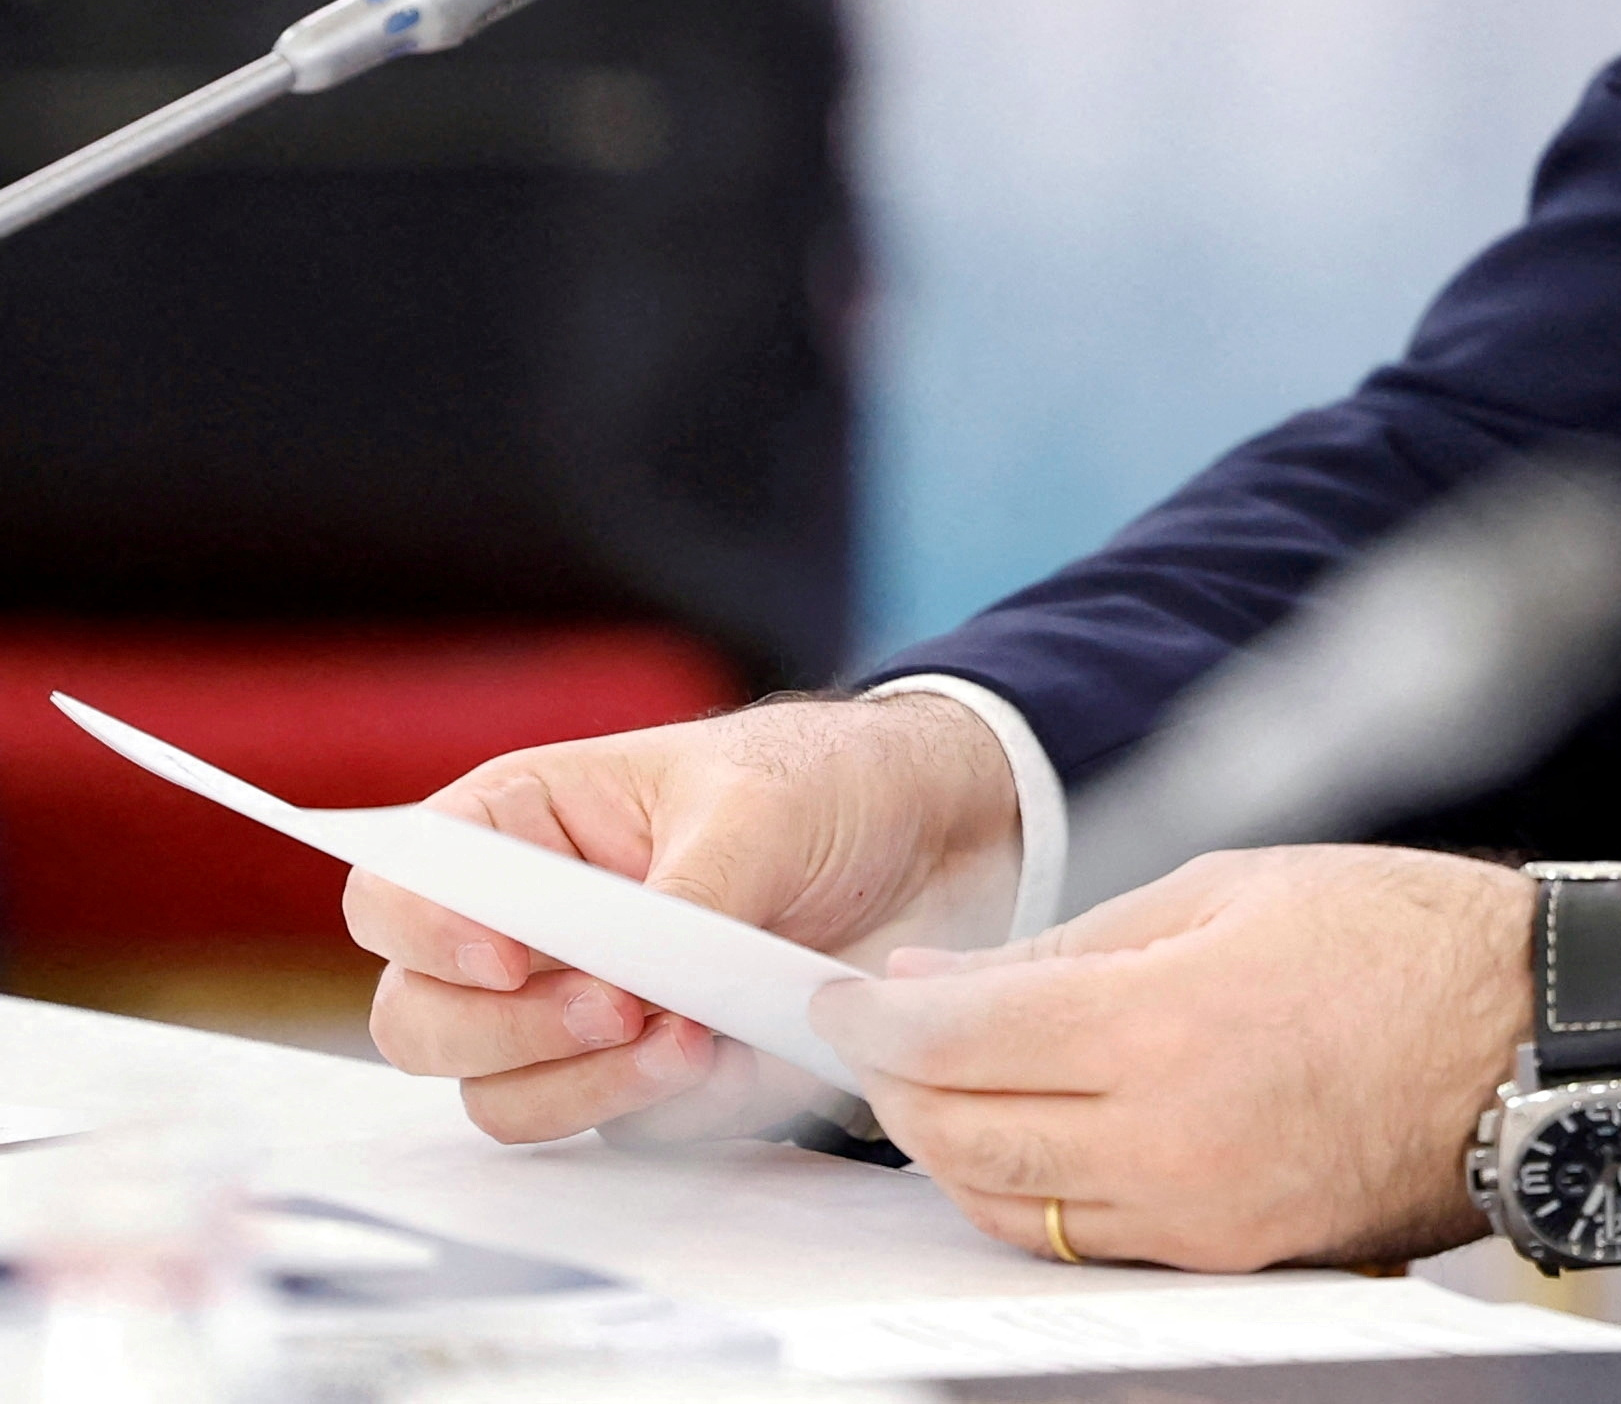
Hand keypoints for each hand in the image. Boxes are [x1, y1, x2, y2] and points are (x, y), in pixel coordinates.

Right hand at [348, 693, 1023, 1144]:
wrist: (931, 840)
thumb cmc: (822, 785)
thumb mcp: (756, 806)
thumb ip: (682, 893)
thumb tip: (636, 983)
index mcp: (518, 828)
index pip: (395, 891)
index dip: (424, 935)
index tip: (508, 957)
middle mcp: (524, 931)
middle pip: (421, 1021)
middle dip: (512, 1030)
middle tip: (620, 1007)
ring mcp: (574, 1013)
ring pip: (504, 1096)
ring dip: (585, 1084)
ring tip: (695, 1039)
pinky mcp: (640, 1076)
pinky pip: (609, 1129)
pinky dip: (661, 1109)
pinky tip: (734, 1057)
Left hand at [816, 850, 1620, 1272]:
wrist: (1537, 1036)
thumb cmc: (1405, 936)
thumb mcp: (1231, 885)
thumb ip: (1072, 941)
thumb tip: (940, 986)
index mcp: (1169, 1023)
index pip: (958, 1042)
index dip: (873, 1024)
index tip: (838, 1000)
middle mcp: (1172, 1138)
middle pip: (960, 1138)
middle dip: (895, 1089)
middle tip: (879, 1039)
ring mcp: (1202, 1215)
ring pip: (1006, 1207)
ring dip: (949, 1148)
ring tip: (945, 1085)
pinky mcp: (1234, 1257)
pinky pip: (1082, 1241)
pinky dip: (1028, 1191)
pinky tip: (1028, 1135)